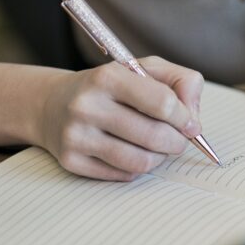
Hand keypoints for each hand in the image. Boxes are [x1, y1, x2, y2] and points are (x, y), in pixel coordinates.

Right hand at [38, 56, 203, 179]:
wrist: (51, 104)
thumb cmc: (110, 87)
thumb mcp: (144, 70)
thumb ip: (180, 82)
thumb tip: (193, 117)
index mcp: (107, 77)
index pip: (163, 103)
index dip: (185, 117)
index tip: (190, 123)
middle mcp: (87, 106)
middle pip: (155, 136)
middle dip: (178, 142)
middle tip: (179, 140)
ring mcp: (76, 136)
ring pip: (141, 161)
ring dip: (160, 157)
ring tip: (159, 148)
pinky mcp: (71, 161)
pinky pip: (124, 175)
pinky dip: (138, 168)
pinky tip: (134, 153)